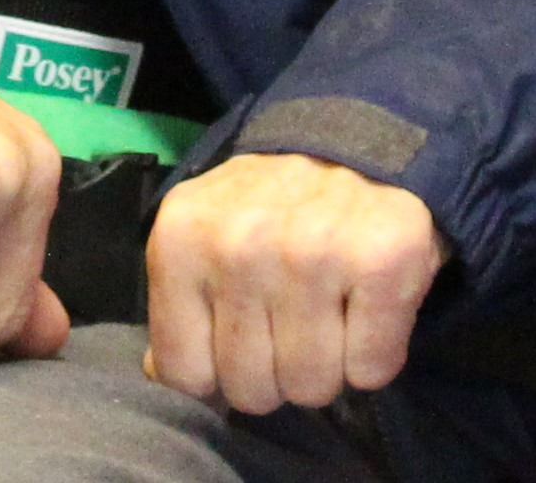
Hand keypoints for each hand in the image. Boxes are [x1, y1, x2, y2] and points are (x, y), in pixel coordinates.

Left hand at [145, 154, 442, 411]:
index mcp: (180, 240)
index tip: (239, 346)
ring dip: (326, 368)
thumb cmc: (266, 208)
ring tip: (326, 315)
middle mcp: (239, 245)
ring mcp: (310, 253)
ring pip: (312, 387)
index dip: (217, 378)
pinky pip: (370, 369)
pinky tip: (362, 308)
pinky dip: (373, 355)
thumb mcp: (201, 237)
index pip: (184, 374)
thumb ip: (178, 305)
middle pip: (253, 390)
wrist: (345, 145)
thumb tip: (156, 373)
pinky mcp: (380, 263)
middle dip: (275, 376)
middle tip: (289, 326)